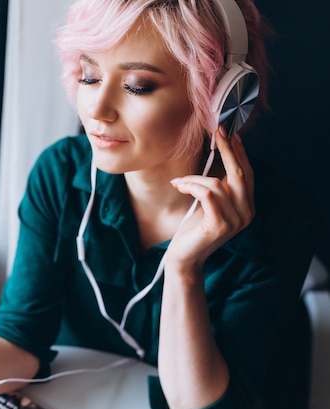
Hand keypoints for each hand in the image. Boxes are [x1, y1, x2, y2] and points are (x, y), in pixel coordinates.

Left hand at [167, 126, 254, 274]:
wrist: (185, 256)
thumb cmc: (194, 228)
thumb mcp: (209, 203)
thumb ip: (218, 186)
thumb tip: (217, 154)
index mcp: (247, 206)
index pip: (248, 174)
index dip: (240, 153)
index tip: (230, 134)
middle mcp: (247, 213)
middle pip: (240, 174)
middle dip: (227, 150)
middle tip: (217, 132)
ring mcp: (236, 220)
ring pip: (217, 184)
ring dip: (194, 179)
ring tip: (180, 182)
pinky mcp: (220, 225)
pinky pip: (207, 194)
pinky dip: (191, 186)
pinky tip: (179, 186)